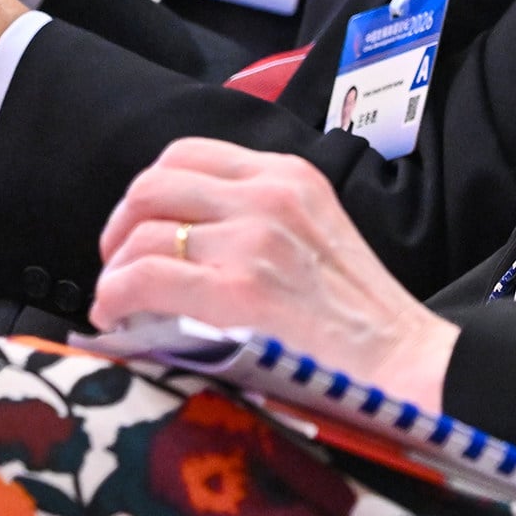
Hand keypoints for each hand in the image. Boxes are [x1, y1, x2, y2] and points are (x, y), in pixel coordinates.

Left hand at [92, 139, 459, 407]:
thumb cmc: (357, 314)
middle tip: (119, 266)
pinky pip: (142, 278)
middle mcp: (267, 195)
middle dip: (121, 226)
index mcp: (288, 175)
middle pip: (152, 184)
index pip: (186, 154)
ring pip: (141, 234)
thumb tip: (180, 235)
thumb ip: (259, 216)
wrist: (401, 361)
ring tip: (119, 302)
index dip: (147, 192)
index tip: (140, 230)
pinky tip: (117, 319)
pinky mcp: (237, 292)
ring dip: (114, 271)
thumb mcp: (315, 230)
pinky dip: (115, 297)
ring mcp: (252, 241)